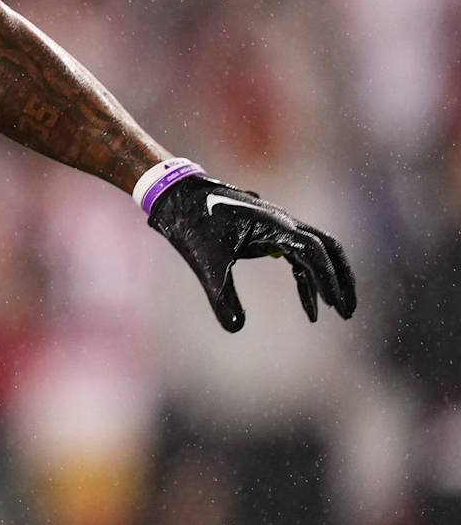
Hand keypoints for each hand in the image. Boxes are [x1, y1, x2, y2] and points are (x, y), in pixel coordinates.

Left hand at [148, 175, 357, 331]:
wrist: (176, 196)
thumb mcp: (205, 262)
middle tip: (348, 311)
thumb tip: (236, 328)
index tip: (335, 306)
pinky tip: (309, 310)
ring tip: (336, 313)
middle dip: (341, 278)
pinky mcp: (268, 234)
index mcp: (273, 224)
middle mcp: (282, 222)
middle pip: (328, 248)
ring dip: (328, 281)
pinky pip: (298, 259)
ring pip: (317, 253)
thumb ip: (221, 295)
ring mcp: (277, 227)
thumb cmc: (191, 224)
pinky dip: (307, 282)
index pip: (314, 251)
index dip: (327, 279)